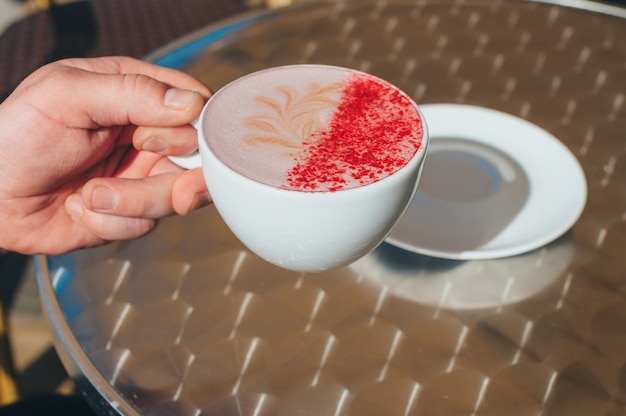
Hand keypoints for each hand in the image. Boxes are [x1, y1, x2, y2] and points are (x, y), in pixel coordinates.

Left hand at [0, 56, 211, 254]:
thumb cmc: (16, 136)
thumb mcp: (66, 96)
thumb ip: (130, 91)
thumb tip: (190, 103)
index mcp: (136, 93)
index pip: (196, 105)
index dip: (189, 127)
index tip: (149, 138)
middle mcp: (147, 135)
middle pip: (198, 159)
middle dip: (170, 177)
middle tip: (137, 170)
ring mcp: (142, 175)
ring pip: (178, 197)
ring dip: (132, 202)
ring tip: (88, 196)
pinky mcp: (132, 212)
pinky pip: (146, 225)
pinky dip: (111, 222)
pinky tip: (78, 208)